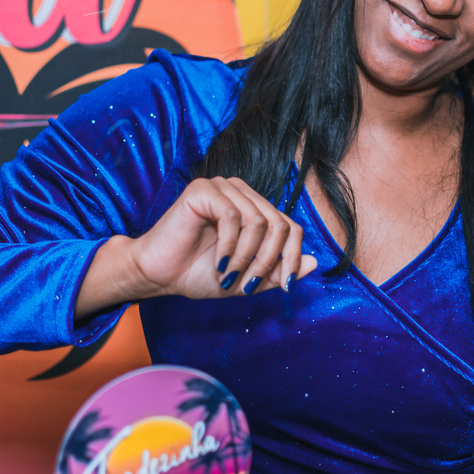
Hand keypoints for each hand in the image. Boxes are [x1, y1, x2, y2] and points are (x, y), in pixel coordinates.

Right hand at [126, 176, 318, 299]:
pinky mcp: (203, 189)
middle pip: (279, 224)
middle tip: (250, 284)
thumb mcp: (247, 278)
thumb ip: (278, 270)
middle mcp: (241, 193)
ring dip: (247, 256)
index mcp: (255, 208)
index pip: (291, 226)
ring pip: (258, 221)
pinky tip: (219, 263)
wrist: (159, 275)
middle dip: (269, 260)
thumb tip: (314, 263)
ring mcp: (222, 187)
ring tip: (230, 275)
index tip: (284, 286)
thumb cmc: (198, 273)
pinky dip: (230, 246)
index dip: (291, 257)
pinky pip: (232, 216)